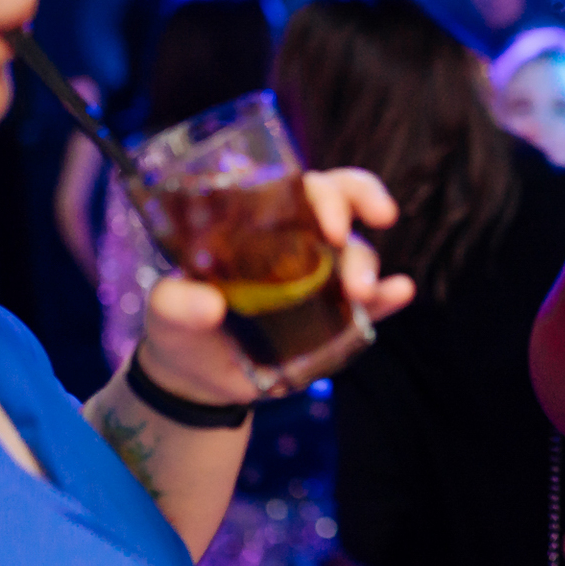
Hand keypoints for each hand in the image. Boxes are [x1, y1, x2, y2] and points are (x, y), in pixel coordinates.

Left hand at [134, 168, 415, 404]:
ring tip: (358, 294)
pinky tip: (399, 292)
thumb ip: (177, 301)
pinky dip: (388, 297)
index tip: (328, 219)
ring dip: (366, 267)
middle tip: (345, 236)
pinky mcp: (336, 321)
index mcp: (258, 224)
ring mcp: (321, 281)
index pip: (298, 186)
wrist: (196, 379)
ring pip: (359, 254)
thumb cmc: (179, 326)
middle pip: (341, 203)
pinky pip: (372, 304)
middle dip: (360, 202)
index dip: (322, 191)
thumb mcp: (165, 311)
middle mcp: (297, 243)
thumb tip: (209, 305)